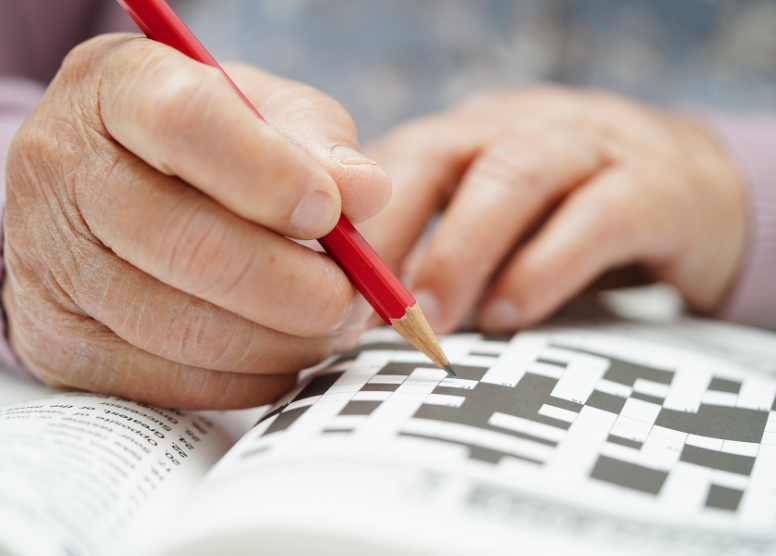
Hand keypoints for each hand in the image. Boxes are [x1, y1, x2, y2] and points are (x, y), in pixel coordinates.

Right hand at [3, 34, 389, 407]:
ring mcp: (47, 263)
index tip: (331, 212)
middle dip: (298, 287)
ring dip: (284, 342)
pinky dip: (250, 378)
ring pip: (186, 329)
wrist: (115, 190)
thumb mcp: (264, 111)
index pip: (188, 122)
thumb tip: (366, 193)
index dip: (272, 175)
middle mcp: (62, 170)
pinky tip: (280, 352)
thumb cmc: (211, 143)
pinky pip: (173, 383)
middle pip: (192, 245)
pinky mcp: (58, 341)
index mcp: (117, 87)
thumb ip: (317, 140)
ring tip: (327, 326)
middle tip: (353, 298)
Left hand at [359, 86, 745, 332]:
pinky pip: (596, 217)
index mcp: (471, 137)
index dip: (357, 225)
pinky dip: (546, 267)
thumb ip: (440, 257)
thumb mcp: (498, 229)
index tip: (324, 290)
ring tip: (434, 317)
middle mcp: (521, 128)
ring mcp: (590, 147)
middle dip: (395, 230)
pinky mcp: (656, 186)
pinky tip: (513, 314)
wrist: (696, 194)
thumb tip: (365, 319)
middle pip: (442, 155)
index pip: (395, 163)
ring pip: (514, 176)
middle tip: (366, 304)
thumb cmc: (569, 222)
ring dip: (463, 249)